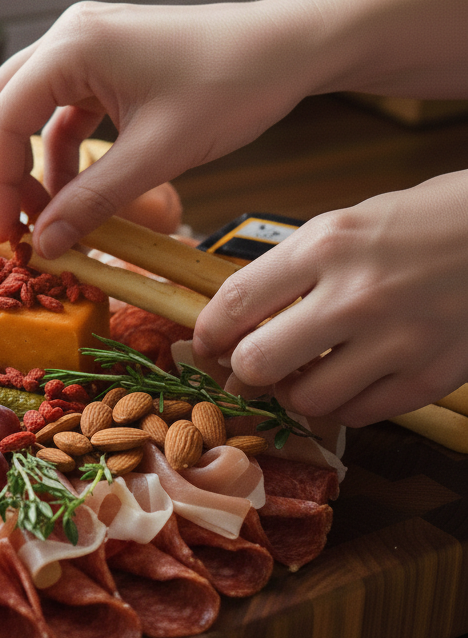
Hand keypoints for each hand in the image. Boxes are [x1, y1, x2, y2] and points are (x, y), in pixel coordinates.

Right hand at [0, 0, 325, 255]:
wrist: (289, 49)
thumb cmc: (233, 85)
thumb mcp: (157, 155)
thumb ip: (93, 202)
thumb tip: (46, 244)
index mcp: (72, 46)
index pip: (1, 120)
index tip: (7, 233)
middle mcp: (68, 36)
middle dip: (2, 173)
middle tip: (13, 225)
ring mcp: (85, 46)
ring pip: (27, 112)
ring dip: (31, 165)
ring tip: (48, 216)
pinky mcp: (104, 63)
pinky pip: (62, 113)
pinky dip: (61, 154)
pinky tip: (76, 191)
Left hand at [192, 172, 467, 425]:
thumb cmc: (423, 222)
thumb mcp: (346, 225)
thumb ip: (291, 271)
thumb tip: (236, 318)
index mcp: (326, 245)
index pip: (235, 303)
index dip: (208, 334)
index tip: (206, 345)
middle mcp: (357, 294)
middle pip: (258, 363)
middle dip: (244, 372)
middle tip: (251, 368)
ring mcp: (397, 339)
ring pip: (306, 400)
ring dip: (295, 394)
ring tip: (305, 374)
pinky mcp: (430, 375)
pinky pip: (358, 415)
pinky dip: (344, 405)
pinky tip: (351, 380)